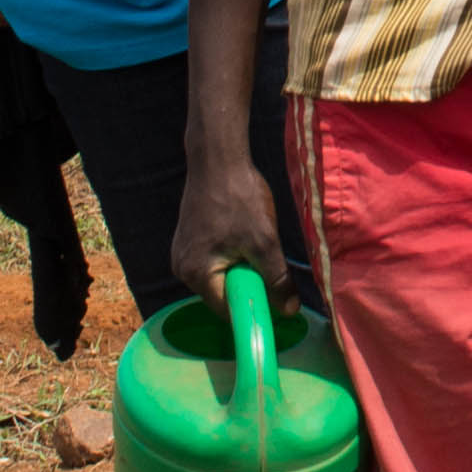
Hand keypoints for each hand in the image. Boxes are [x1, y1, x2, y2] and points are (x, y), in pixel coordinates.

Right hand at [171, 152, 296, 316]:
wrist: (218, 160)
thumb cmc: (239, 198)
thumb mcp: (265, 242)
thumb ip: (277, 280)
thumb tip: (290, 310)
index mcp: (196, 274)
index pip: (228, 311)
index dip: (254, 308)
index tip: (276, 300)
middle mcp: (182, 269)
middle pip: (223, 295)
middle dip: (248, 284)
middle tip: (265, 259)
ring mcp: (182, 254)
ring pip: (221, 278)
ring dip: (242, 268)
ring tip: (253, 242)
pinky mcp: (189, 241)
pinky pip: (215, 262)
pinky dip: (233, 256)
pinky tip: (242, 235)